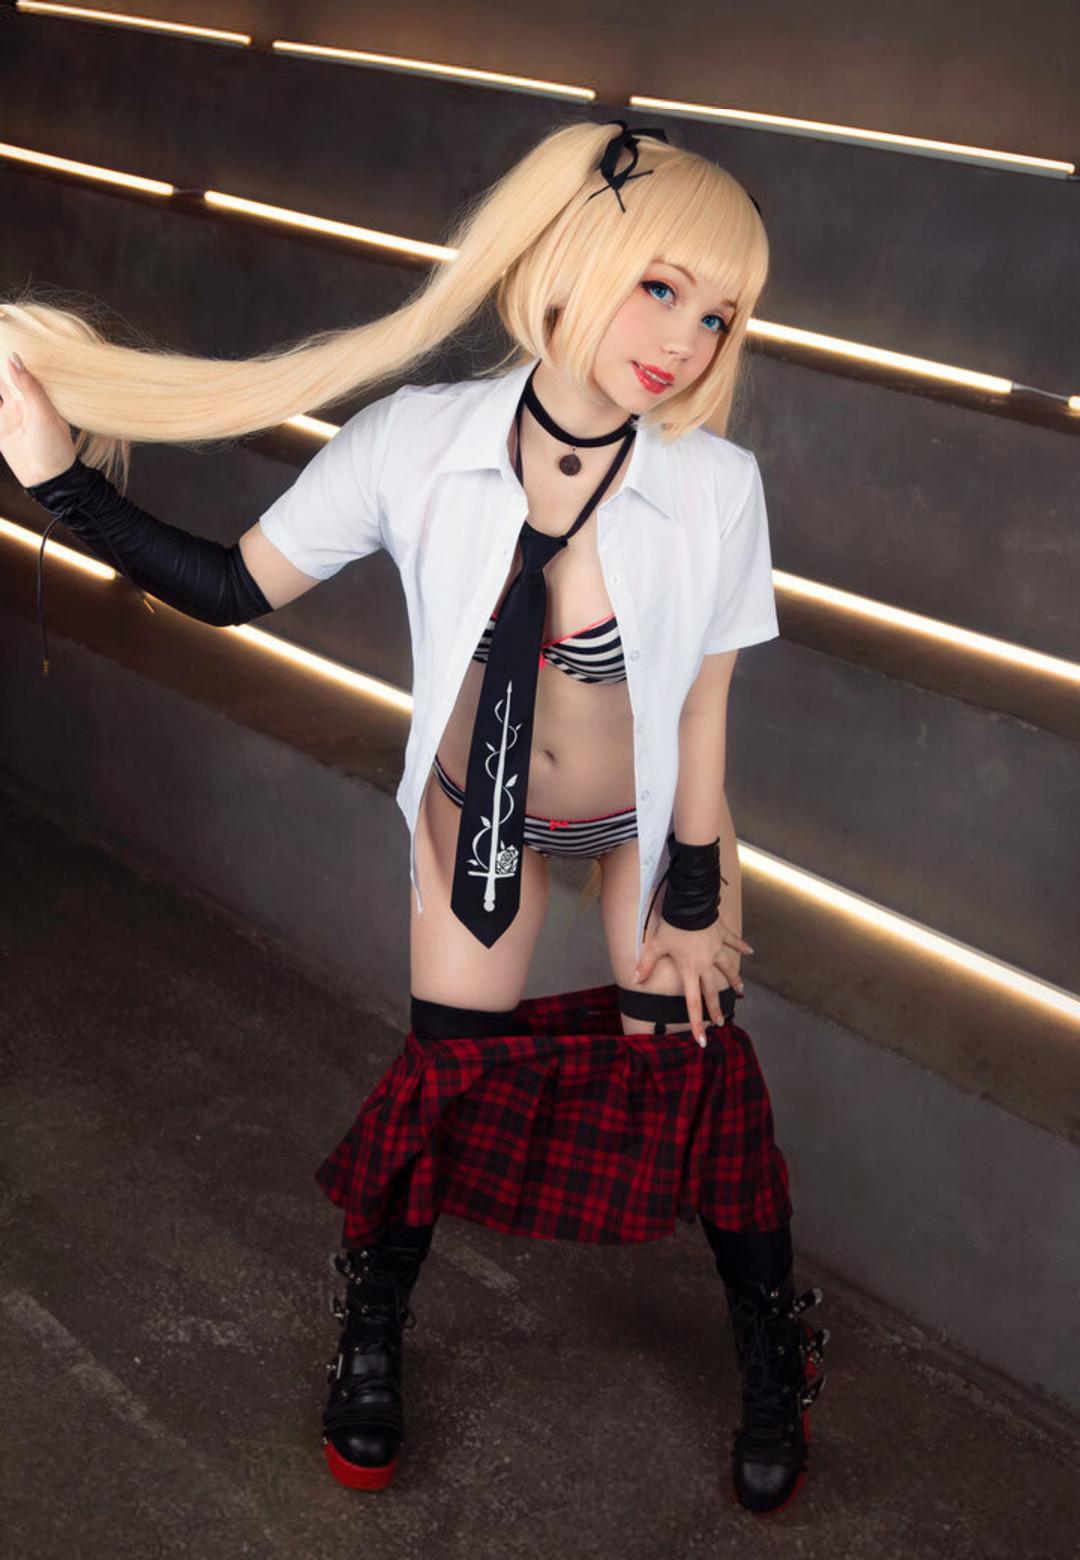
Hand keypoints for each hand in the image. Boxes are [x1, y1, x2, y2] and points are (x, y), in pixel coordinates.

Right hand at [0, 351, 76, 487]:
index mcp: (38, 391)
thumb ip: (29, 386)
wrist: (49, 480)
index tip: (0, 324)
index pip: (19, 362)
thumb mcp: (44, 414)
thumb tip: (14, 356)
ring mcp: (9, 410)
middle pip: (1, 371)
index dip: (7, 345)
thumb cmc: (56, 447)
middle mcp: (22, 397)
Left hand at [635, 913, 751, 1047]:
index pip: (692, 1002)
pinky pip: (734, 943)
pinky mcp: (722, 935)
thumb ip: (646, 963)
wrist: (690, 904)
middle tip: (720, 1022)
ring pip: (728, 969)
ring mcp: (716, 949)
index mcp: (689, 969)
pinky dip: (742, 947)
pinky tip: (750, 952)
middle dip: (715, 1008)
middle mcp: (706, 963)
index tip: (701, 1041)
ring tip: (740, 992)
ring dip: (734, 981)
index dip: (696, 1023)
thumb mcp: (655, 945)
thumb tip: (636, 979)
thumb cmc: (672, 925)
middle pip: (712, 990)